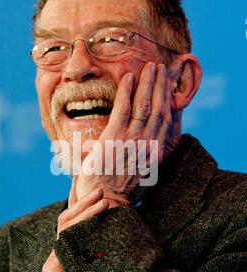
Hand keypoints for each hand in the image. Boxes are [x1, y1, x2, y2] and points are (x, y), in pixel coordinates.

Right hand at [23, 186, 108, 271]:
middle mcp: (64, 253)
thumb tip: (135, 252)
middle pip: (71, 219)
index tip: (106, 194)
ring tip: (100, 200)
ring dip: (83, 211)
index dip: (88, 207)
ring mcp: (56, 260)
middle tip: (102, 190)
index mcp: (76, 254)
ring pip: (66, 226)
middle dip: (85, 202)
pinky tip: (86, 224)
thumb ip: (111, 268)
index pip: (79, 224)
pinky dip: (74, 232)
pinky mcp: (52, 270)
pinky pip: (62, 246)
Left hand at [75, 62, 172, 205]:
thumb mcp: (142, 176)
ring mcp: (131, 140)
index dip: (166, 100)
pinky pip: (123, 109)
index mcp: (155, 153)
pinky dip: (127, 91)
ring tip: (149, 67)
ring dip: (147, 83)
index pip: (165, 120)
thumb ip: (146, 159)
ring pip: (143, 105)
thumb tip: (146, 149)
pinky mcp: (113, 138)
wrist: (106, 204)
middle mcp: (147, 144)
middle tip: (159, 68)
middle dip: (159, 86)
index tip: (167, 86)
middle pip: (157, 108)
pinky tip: (129, 77)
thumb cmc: (120, 193)